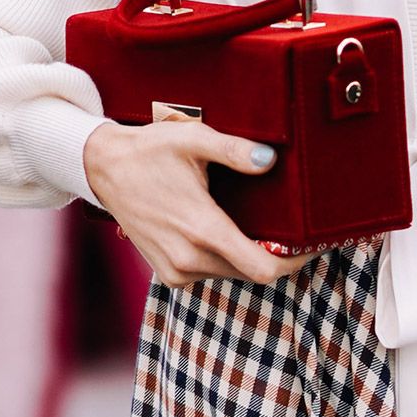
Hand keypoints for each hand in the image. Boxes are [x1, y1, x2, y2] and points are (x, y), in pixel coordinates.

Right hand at [81, 117, 319, 286]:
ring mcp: (177, 271)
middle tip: (299, 234)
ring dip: (252, 258)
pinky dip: (228, 261)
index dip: (296, 261)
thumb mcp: (194, 140)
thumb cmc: (149, 150)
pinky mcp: (169, 274)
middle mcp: (190, 260)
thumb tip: (270, 160)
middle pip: (254, 273)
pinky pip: (212, 274)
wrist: (102, 168)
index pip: (264, 267)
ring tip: (267, 231)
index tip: (313, 244)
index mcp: (202, 231)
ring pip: (234, 275)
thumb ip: (235, 151)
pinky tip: (233, 236)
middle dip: (279, 257)